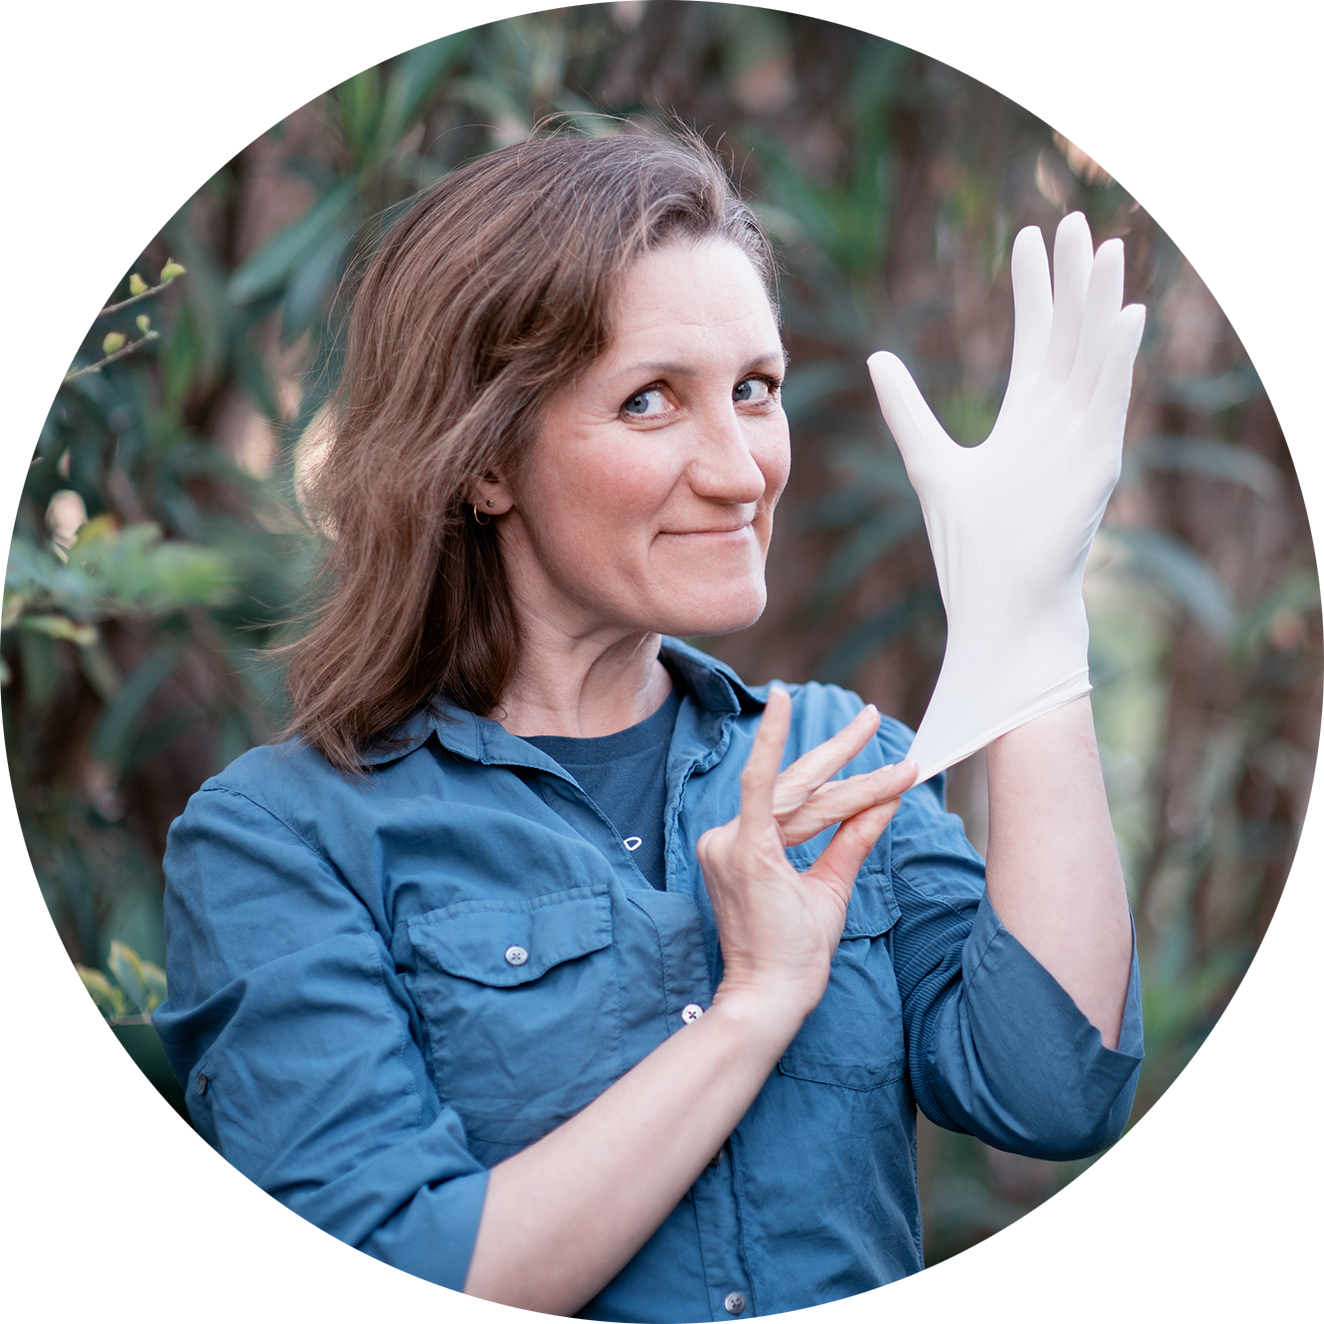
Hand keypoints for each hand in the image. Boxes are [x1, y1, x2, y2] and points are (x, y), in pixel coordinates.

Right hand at [697, 687, 915, 1019]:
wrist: (772, 996)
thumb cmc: (796, 952)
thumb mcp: (830, 886)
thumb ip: (851, 840)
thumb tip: (884, 801)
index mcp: (746, 845)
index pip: (801, 804)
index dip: (843, 783)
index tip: (881, 768)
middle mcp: (730, 835)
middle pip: (799, 787)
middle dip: (841, 751)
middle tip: (875, 718)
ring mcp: (731, 840)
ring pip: (803, 796)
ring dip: (853, 778)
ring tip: (892, 754)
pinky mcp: (743, 848)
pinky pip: (762, 787)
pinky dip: (772, 745)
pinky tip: (783, 708)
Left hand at [867, 212, 1145, 781]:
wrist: (999, 603)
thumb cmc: (969, 545)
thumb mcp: (930, 461)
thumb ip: (908, 410)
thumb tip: (876, 359)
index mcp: (1028, 418)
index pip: (1035, 338)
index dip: (1035, 290)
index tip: (1029, 239)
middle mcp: (1061, 421)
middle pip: (1070, 335)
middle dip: (1074, 280)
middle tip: (1077, 223)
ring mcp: (1083, 440)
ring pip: (1095, 358)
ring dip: (1101, 304)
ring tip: (1105, 248)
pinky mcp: (1096, 465)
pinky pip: (1111, 402)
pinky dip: (1118, 360)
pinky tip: (1124, 314)